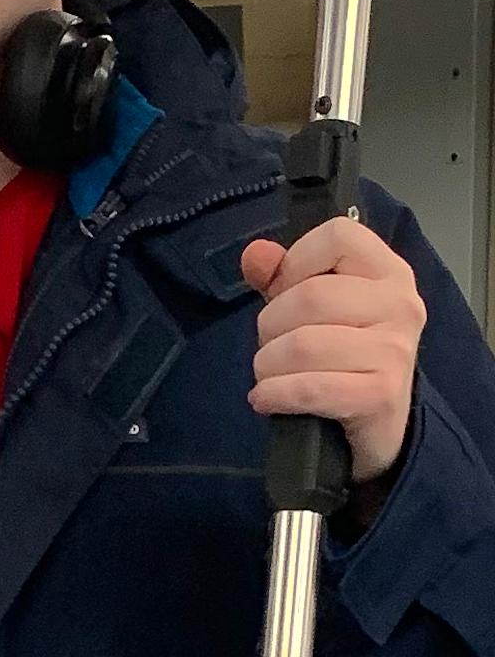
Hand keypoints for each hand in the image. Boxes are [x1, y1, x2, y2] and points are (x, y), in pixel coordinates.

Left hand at [241, 217, 425, 484]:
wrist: (377, 421)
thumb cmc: (339, 348)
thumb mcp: (307, 302)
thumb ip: (278, 272)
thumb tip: (256, 255)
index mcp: (387, 270)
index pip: (338, 235)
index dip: (296, 260)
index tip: (285, 288)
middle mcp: (401, 304)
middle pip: (310, 295)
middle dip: (271, 323)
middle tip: (271, 342)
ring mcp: (396, 351)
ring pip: (303, 344)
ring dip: (269, 363)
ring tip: (271, 372)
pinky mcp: (382, 395)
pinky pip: (310, 388)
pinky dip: (275, 394)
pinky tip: (265, 398)